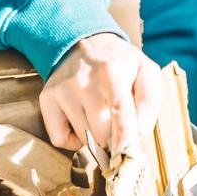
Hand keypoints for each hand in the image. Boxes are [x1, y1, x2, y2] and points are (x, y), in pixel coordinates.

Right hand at [42, 32, 164, 155]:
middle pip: (102, 132)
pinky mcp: (46, 100)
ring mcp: (62, 91)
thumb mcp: (145, 71)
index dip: (124, 135)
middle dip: (114, 136)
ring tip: (98, 112)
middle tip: (117, 122)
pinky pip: (60, 139)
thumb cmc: (119, 63)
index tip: (127, 154)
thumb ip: (150, 101)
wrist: (83, 41)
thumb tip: (140, 133)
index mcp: (112, 70)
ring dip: (95, 135)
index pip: (118, 108)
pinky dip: (73, 139)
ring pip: (83, 138)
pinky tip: (81, 119)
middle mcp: (83, 81)